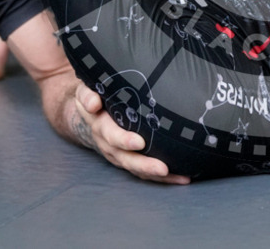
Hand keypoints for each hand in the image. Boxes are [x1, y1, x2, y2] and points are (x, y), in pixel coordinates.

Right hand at [74, 82, 190, 183]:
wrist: (90, 111)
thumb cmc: (94, 96)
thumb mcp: (85, 91)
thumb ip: (88, 95)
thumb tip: (93, 104)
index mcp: (100, 126)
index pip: (111, 135)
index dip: (124, 140)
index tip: (140, 143)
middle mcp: (110, 145)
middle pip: (126, 159)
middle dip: (144, 165)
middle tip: (163, 168)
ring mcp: (120, 154)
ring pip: (138, 169)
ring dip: (156, 175)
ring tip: (180, 178)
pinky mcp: (130, 158)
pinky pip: (145, 171)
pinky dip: (163, 178)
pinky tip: (183, 178)